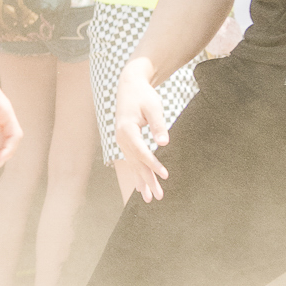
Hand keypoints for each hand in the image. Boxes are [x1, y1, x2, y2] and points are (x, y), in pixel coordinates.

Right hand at [112, 58, 170, 200]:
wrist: (129, 87)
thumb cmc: (143, 95)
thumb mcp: (153, 106)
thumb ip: (158, 124)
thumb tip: (165, 142)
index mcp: (126, 129)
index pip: (141, 151)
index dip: (153, 163)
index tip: (165, 175)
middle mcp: (121, 138)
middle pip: (136, 163)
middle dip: (147, 180)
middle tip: (157, 196)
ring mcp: (121, 142)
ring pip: (133, 165)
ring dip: (142, 182)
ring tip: (149, 198)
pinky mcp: (125, 143)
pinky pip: (131, 162)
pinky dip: (136, 175)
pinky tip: (140, 187)